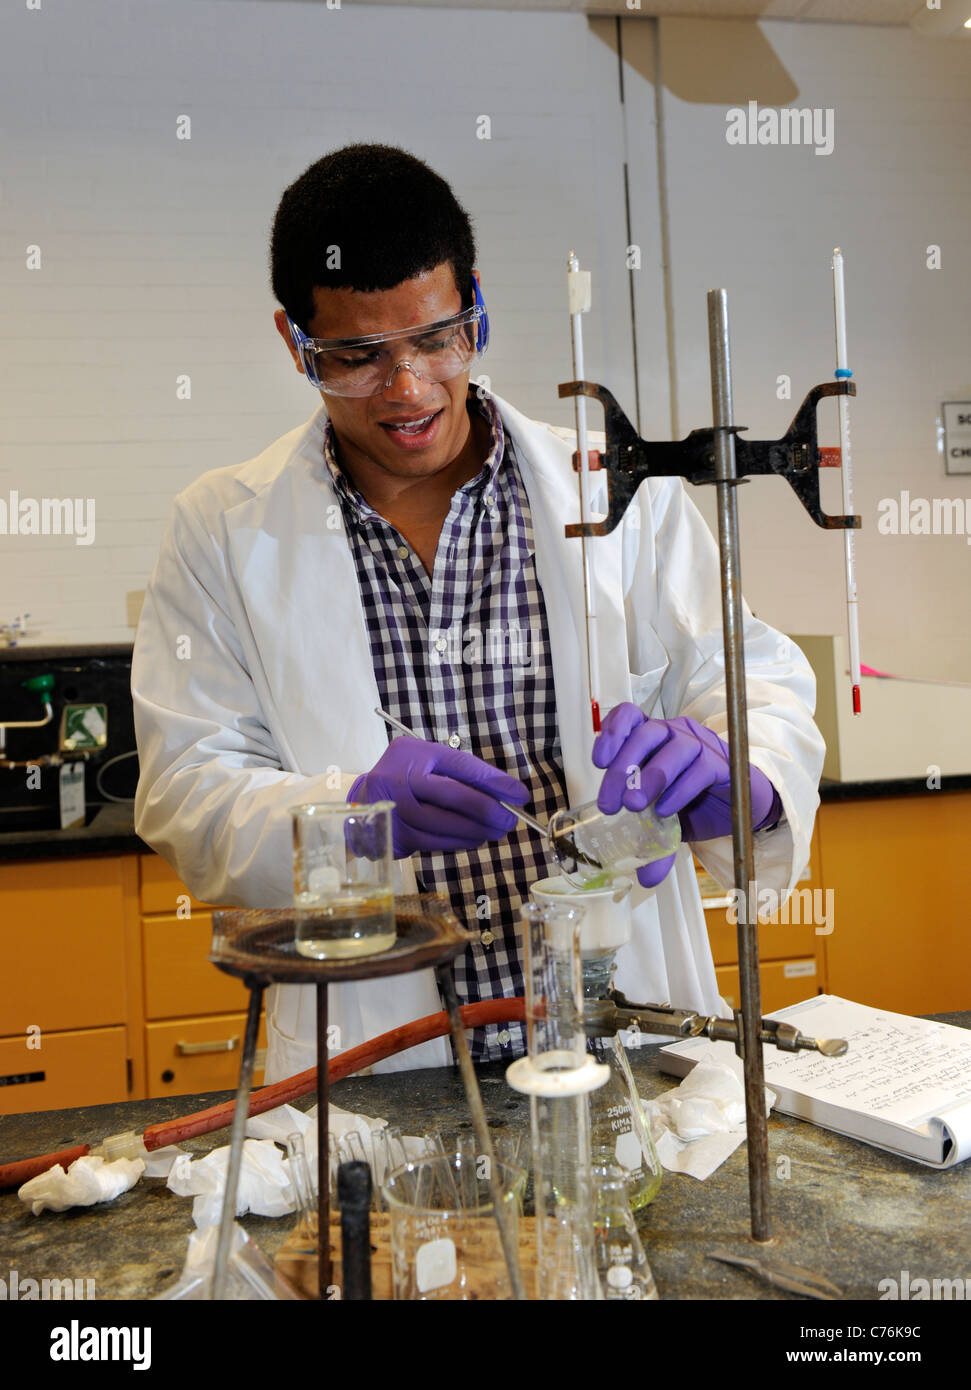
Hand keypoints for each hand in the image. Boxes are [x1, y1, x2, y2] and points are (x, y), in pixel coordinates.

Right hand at [348, 736, 528, 857]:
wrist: (360, 803)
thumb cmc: (404, 780)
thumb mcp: (426, 764)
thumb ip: (457, 775)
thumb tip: (503, 795)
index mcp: (414, 752)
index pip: (461, 765)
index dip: (494, 781)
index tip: (520, 794)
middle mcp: (400, 777)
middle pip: (455, 795)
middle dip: (489, 810)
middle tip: (510, 820)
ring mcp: (395, 808)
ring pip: (446, 823)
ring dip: (477, 830)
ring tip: (496, 831)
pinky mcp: (394, 834)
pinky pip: (434, 841)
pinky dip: (459, 842)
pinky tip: (474, 840)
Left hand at [592, 704, 781, 886]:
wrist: (739, 805)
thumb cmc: (695, 802)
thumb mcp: (665, 822)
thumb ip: (654, 844)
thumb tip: (644, 879)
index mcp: (653, 739)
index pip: (629, 718)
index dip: (612, 733)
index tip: (599, 762)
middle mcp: (674, 734)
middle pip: (646, 732)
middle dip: (623, 766)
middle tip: (611, 803)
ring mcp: (699, 746)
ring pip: (674, 746)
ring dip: (650, 776)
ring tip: (634, 805)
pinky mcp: (721, 764)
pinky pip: (700, 769)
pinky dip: (679, 789)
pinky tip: (666, 810)